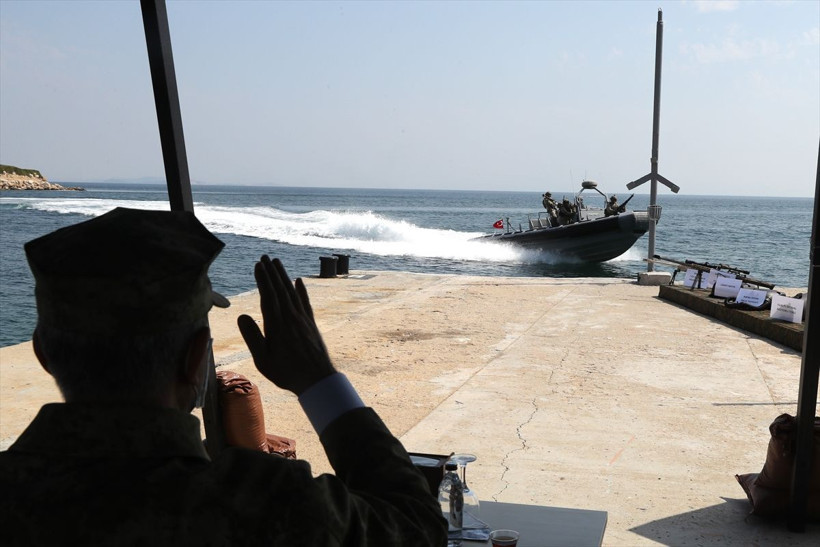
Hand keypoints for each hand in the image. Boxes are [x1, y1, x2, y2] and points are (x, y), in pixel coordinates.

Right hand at [237, 256, 335, 394]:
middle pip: (280, 290)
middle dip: (272, 272)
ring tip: (277, 262)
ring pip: (292, 292)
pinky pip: (305, 302)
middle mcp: (291, 318)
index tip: (258, 265)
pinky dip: (302, 290)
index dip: (263, 279)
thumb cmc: (286, 372)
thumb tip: (241, 315)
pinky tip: (299, 281)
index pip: (268, 296)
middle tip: (265, 257)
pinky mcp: (311, 324)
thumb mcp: (263, 360)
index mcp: (277, 325)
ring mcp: (303, 319)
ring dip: (284, 276)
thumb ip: (252, 337)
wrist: (317, 379)